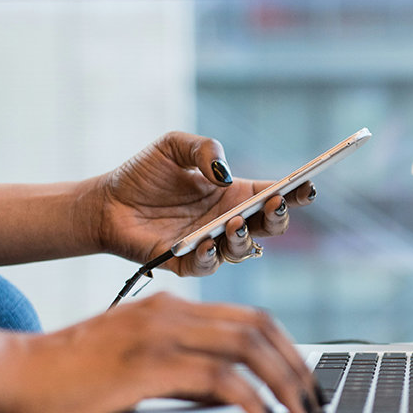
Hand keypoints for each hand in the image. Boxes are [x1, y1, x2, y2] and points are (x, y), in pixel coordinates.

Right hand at [0, 293, 322, 412]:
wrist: (15, 372)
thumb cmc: (74, 374)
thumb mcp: (141, 362)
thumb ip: (187, 370)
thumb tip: (233, 393)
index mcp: (173, 307)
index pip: (250, 317)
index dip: (287, 346)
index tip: (304, 376)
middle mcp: (171, 312)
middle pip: (258, 327)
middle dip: (295, 364)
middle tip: (312, 397)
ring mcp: (159, 334)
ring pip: (246, 347)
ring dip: (282, 380)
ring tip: (298, 409)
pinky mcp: (146, 364)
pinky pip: (215, 377)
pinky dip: (248, 397)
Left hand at [93, 131, 315, 275]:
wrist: (105, 202)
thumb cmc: (143, 174)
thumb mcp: (174, 146)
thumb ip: (204, 149)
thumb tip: (224, 173)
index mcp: (235, 194)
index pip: (275, 195)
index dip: (295, 192)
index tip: (307, 185)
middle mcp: (229, 221)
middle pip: (270, 227)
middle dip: (279, 217)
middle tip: (275, 203)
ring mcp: (210, 244)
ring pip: (243, 250)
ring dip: (244, 238)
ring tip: (234, 222)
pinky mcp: (186, 263)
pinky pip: (207, 266)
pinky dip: (210, 256)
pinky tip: (206, 242)